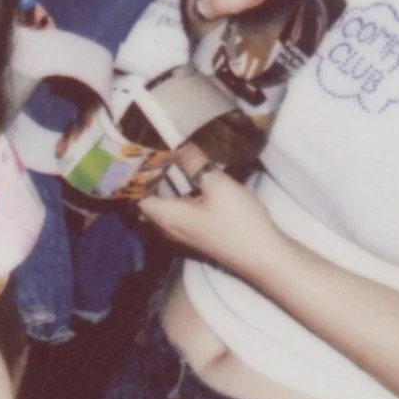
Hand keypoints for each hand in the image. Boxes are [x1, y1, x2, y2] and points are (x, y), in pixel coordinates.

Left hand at [138, 146, 288, 280]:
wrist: (264, 256)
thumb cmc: (238, 222)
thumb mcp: (217, 186)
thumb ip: (195, 164)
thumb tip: (176, 142)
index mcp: (166, 216)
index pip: (136, 194)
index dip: (135, 174)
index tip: (139, 151)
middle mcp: (167, 227)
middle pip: (148, 200)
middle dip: (148, 177)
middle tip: (154, 151)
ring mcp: (182, 233)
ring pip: (164, 206)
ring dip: (164, 186)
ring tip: (170, 159)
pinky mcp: (196, 234)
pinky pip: (178, 211)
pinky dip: (178, 195)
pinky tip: (190, 179)